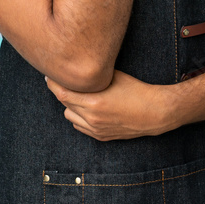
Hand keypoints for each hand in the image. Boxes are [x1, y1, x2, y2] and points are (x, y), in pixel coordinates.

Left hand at [44, 69, 176, 140]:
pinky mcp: (100, 136)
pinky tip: (86, 107)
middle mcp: (91, 118)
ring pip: (69, 116)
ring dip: (70, 105)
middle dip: (61, 90)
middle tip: (62, 79)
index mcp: (93, 102)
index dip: (53, 82)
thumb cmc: (136, 90)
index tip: (50, 74)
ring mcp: (95, 129)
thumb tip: (78, 67)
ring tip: (78, 94)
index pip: (62, 93)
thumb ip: (93, 75)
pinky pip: (79, 126)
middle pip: (64, 103)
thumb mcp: (114, 76)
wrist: (154, 112)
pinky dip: (78, 116)